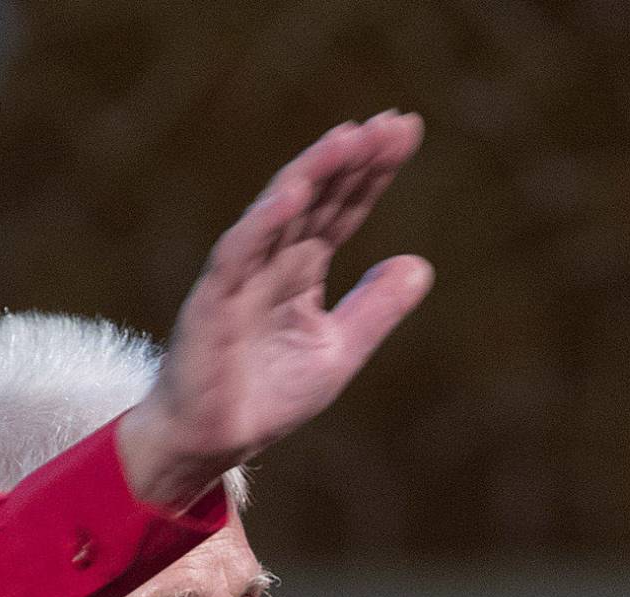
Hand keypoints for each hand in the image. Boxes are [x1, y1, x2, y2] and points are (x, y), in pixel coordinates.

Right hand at [119, 111, 433, 507]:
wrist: (209, 442)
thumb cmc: (264, 395)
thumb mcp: (338, 351)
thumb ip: (375, 308)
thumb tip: (421, 264)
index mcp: (300, 269)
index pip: (341, 208)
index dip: (372, 172)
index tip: (406, 131)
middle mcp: (271, 261)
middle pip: (317, 198)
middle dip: (353, 159)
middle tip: (392, 122)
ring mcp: (240, 276)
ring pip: (278, 212)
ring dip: (313, 172)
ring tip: (351, 137)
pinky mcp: (213, 301)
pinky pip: (238, 253)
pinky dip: (264, 222)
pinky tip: (294, 192)